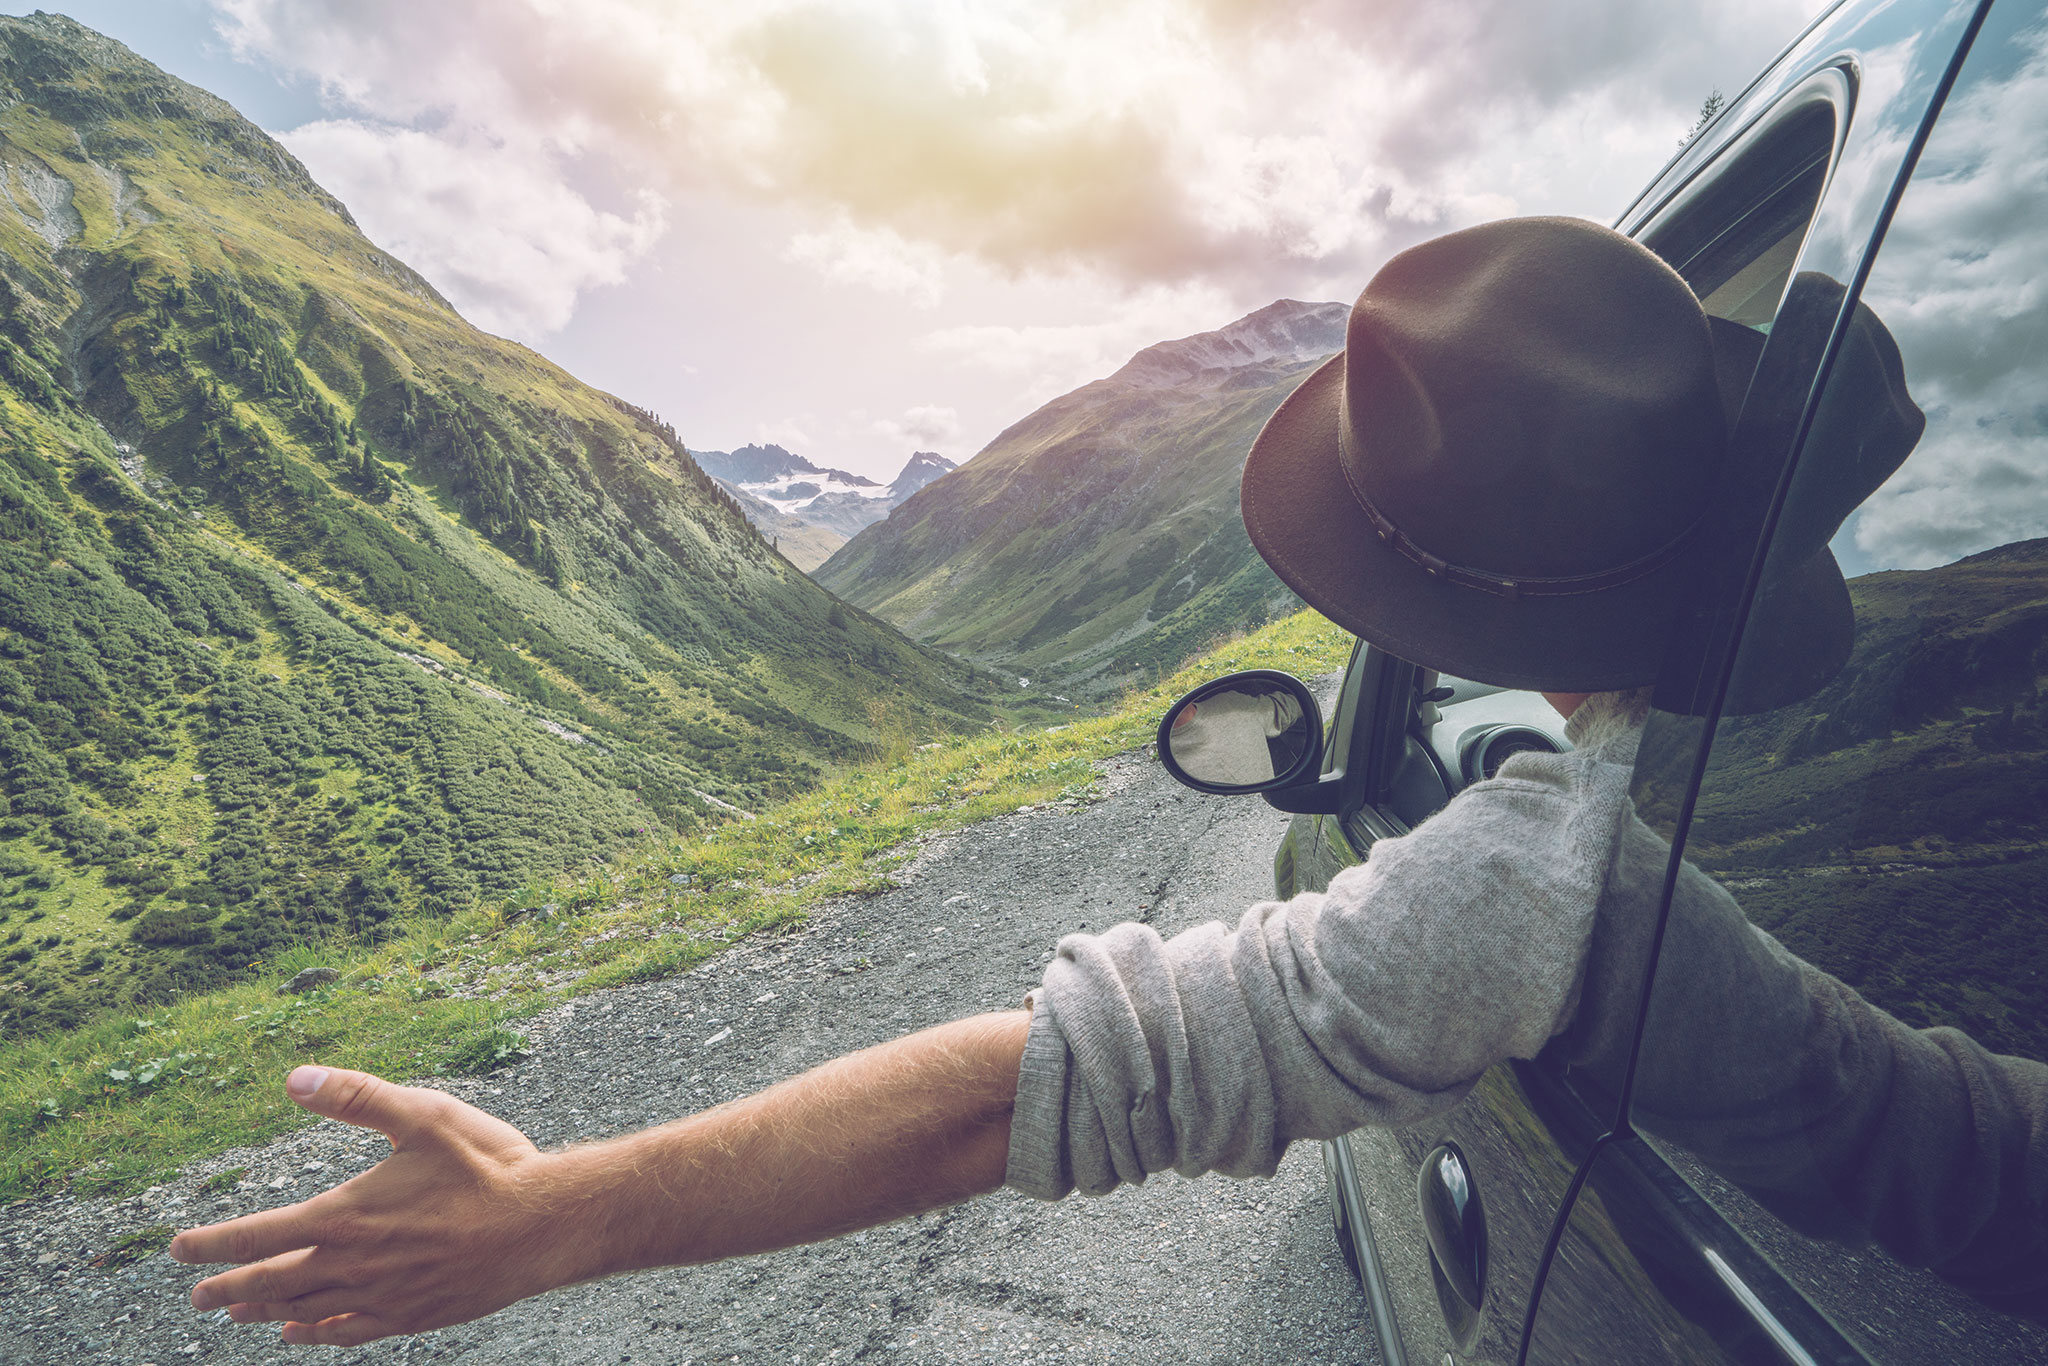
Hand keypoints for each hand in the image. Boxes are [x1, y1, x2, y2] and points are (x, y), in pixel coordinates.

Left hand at [171, 1066, 579, 1346]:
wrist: (544, 1225)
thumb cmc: (488, 1165)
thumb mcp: (424, 1115)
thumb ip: (357, 1097)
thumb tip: (294, 1078)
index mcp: (347, 1216)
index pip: (259, 1235)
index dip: (213, 1243)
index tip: (179, 1248)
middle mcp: (354, 1264)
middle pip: (271, 1281)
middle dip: (227, 1285)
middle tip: (196, 1293)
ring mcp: (381, 1296)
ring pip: (304, 1308)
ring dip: (263, 1309)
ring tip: (236, 1310)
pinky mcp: (411, 1314)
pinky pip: (348, 1332)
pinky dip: (315, 1332)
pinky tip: (301, 1331)